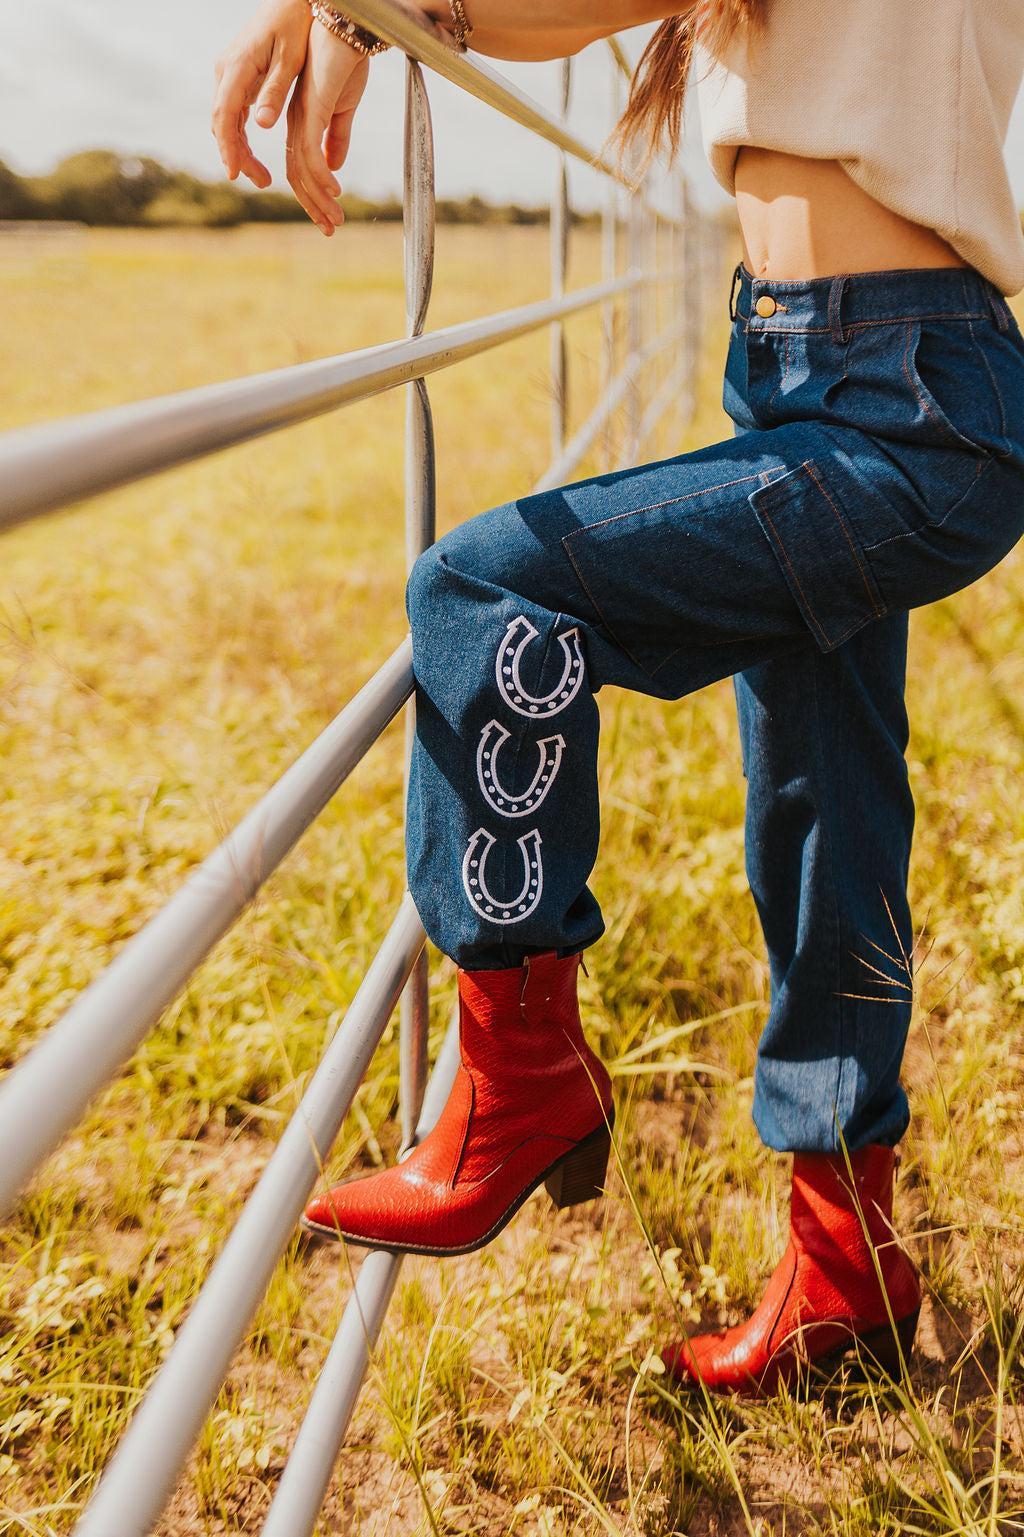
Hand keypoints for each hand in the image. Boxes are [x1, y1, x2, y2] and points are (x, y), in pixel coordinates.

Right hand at [212, 0, 311, 187]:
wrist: (291, 0)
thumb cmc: (295, 26)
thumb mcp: (290, 61)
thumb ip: (275, 92)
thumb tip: (262, 125)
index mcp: (237, 67)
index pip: (225, 115)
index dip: (229, 147)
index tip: (235, 174)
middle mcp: (226, 70)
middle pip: (223, 123)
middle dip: (237, 155)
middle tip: (262, 182)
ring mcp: (229, 73)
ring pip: (226, 120)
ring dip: (240, 149)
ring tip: (262, 176)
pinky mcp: (238, 75)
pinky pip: (233, 112)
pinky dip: (241, 135)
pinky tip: (255, 153)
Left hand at [286, 21, 369, 234]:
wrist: (349, 31)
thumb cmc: (346, 62)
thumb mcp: (345, 108)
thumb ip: (337, 138)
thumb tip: (333, 168)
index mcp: (302, 124)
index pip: (301, 169)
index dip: (313, 197)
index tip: (327, 219)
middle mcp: (296, 124)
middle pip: (297, 176)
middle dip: (314, 207)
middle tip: (331, 230)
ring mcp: (301, 118)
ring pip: (302, 170)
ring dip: (319, 199)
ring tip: (335, 219)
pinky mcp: (311, 110)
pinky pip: (310, 151)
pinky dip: (321, 176)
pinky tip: (335, 192)